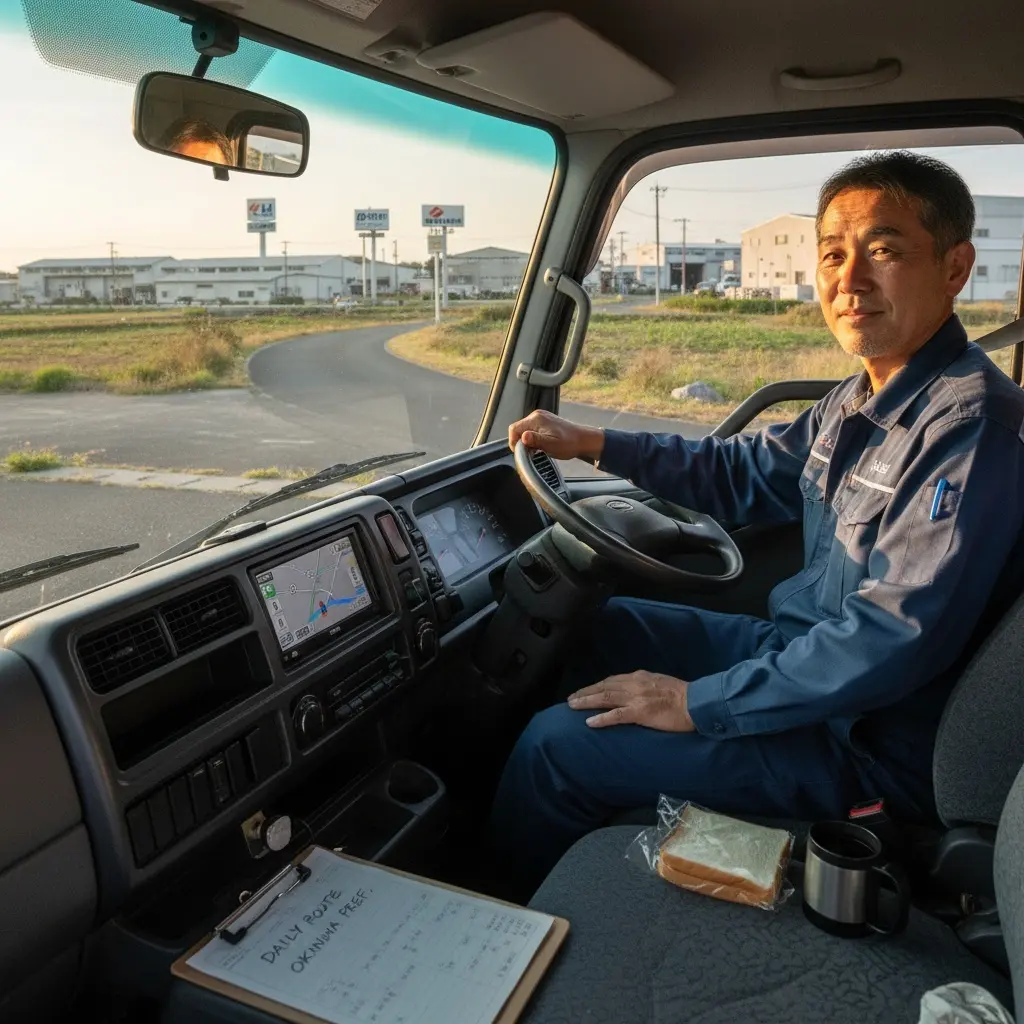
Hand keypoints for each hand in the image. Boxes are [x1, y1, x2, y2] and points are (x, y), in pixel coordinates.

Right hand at [508, 410, 604, 462]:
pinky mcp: (544, 421)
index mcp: (536, 419)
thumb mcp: (552, 445)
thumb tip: (523, 437)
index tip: (521, 452)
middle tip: (530, 453)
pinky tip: (540, 446)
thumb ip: (536, 440)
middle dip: (521, 442)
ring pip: (524, 430)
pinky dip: (532, 439)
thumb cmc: (569, 444)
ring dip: (527, 441)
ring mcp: (541, 417)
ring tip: (536, 450)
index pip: (514, 429)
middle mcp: (536, 415)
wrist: (583, 440)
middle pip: (518, 429)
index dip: (513, 442)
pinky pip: (532, 430)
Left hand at [567, 671, 694, 730]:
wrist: (697, 703)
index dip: (597, 686)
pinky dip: (601, 718)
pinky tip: (589, 722)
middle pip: (604, 686)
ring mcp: (636, 698)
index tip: (586, 691)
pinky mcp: (640, 712)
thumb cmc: (683, 696)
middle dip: (586, 692)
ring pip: (605, 697)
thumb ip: (645, 685)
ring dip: (586, 701)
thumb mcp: (661, 683)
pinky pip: (616, 715)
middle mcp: (635, 684)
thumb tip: (635, 690)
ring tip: (572, 706)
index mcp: (640, 676)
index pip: (612, 680)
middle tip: (571, 699)